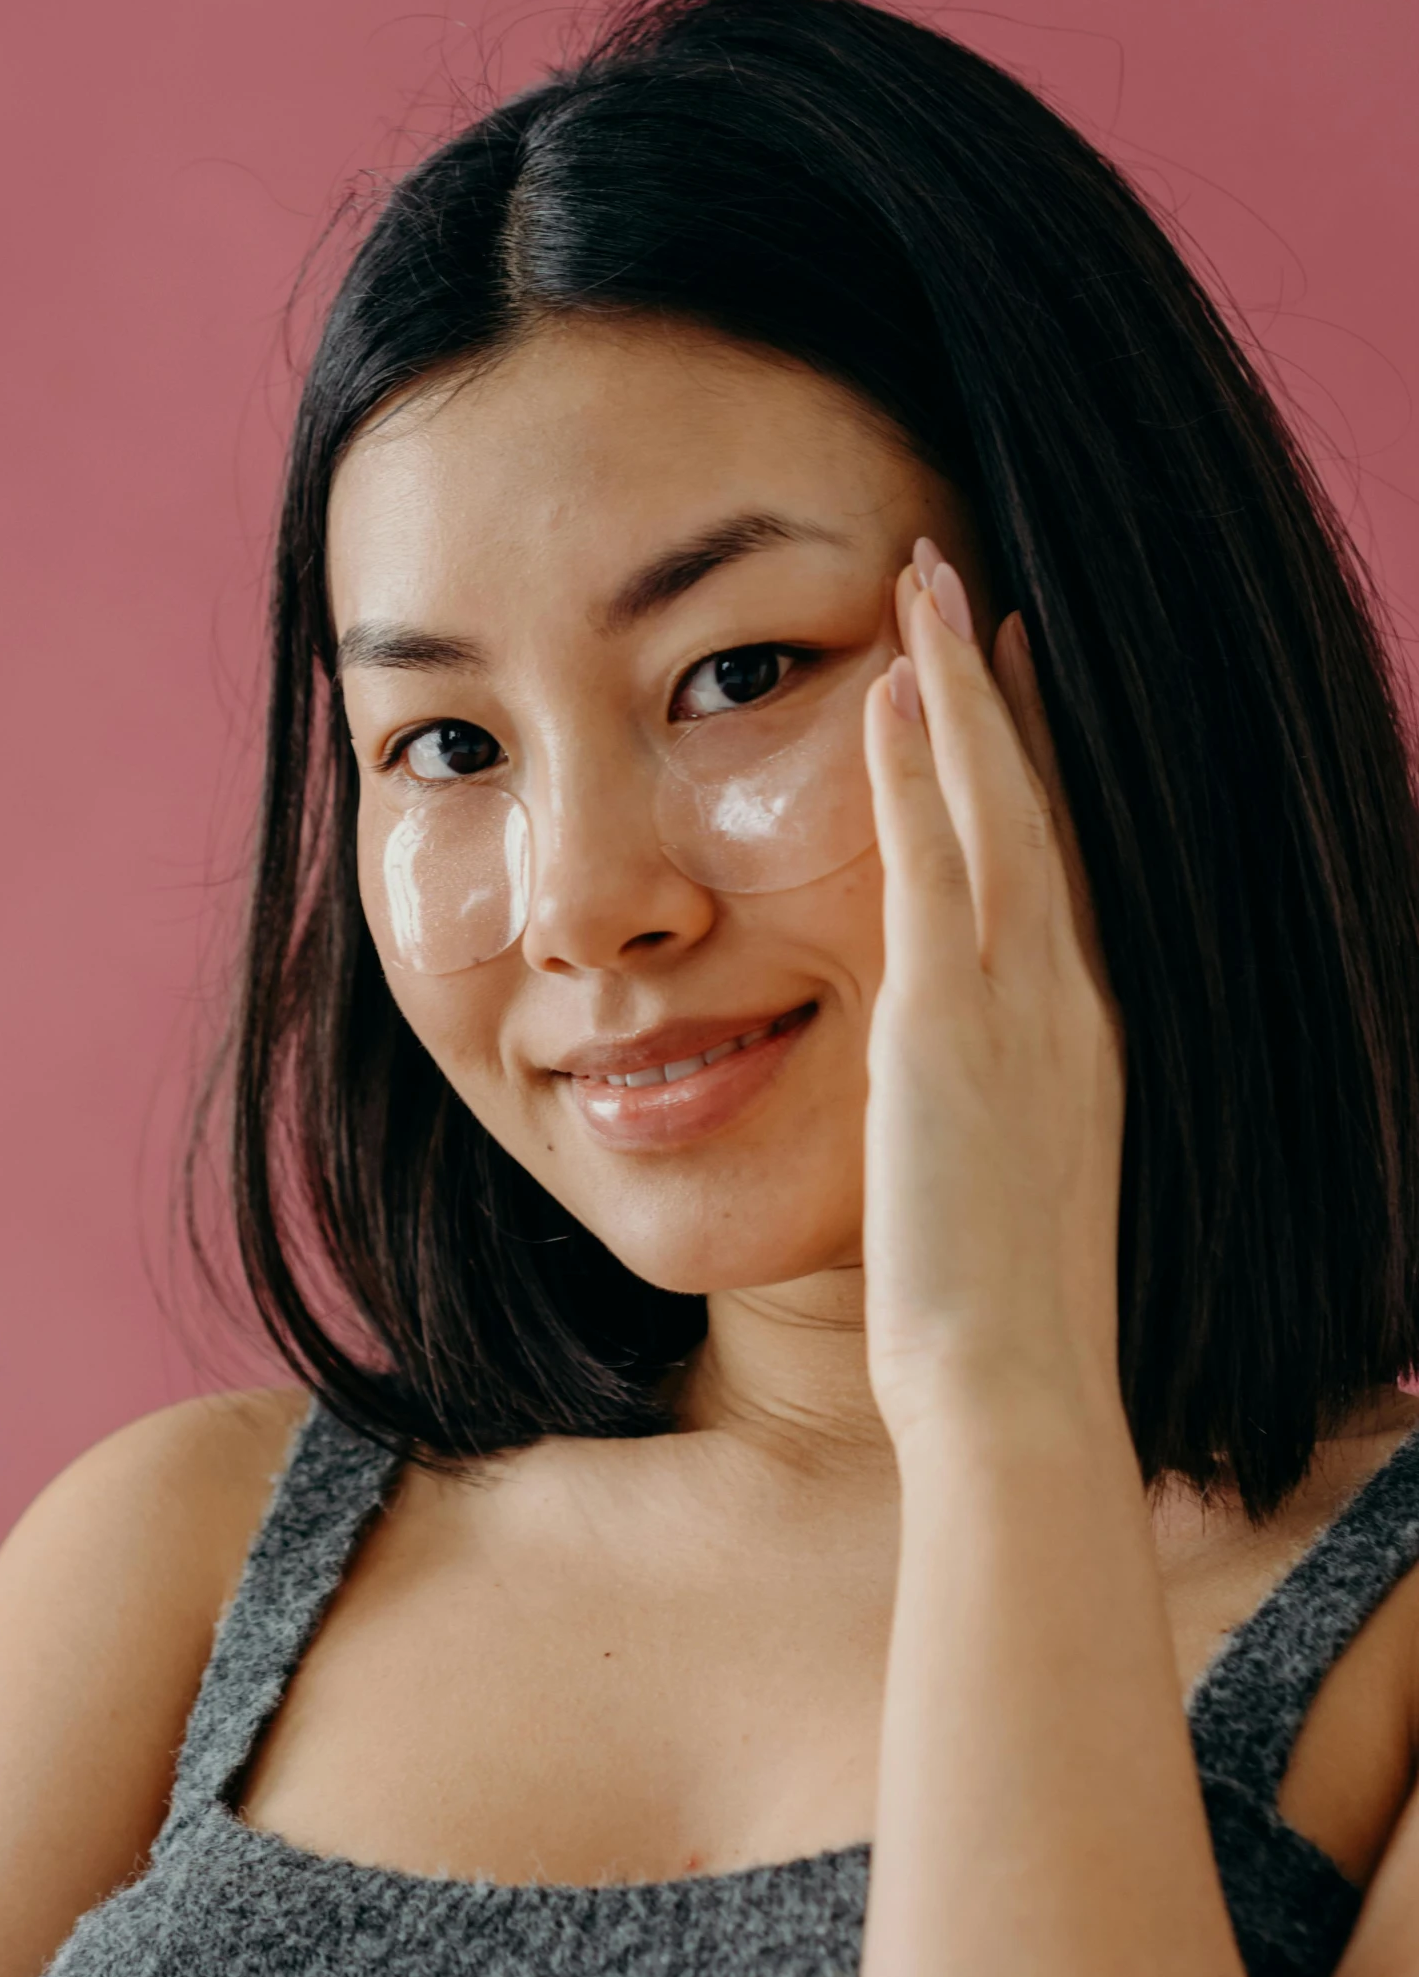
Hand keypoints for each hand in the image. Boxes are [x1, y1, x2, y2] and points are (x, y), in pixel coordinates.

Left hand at [860, 542, 1126, 1434]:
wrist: (1013, 1392)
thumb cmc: (999, 1323)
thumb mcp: (1005, 1192)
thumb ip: (987, 1119)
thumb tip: (957, 1104)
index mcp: (1082, 1038)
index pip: (1061, 864)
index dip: (1040, 761)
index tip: (1016, 675)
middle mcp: (1069, 1001)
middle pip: (1041, 807)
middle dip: (1005, 690)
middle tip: (972, 584)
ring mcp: (1018, 1008)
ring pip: (997, 807)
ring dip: (961, 688)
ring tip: (928, 584)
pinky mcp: (946, 1029)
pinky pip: (937, 866)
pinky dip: (923, 770)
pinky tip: (895, 686)